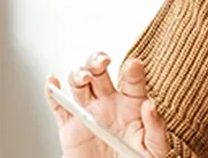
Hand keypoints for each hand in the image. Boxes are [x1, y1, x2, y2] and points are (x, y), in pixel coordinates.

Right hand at [45, 52, 170, 157]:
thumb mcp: (154, 148)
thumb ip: (155, 127)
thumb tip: (150, 105)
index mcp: (132, 106)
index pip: (133, 81)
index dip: (133, 70)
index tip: (134, 64)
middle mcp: (109, 104)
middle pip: (101, 73)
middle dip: (98, 61)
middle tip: (102, 61)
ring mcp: (89, 112)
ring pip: (79, 84)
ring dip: (78, 74)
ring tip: (84, 77)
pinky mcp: (70, 127)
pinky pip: (58, 106)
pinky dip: (52, 92)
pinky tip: (53, 82)